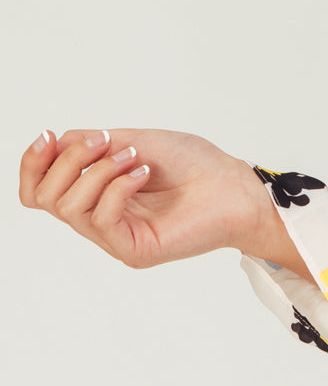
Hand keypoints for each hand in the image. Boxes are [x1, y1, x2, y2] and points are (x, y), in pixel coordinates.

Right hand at [18, 128, 305, 274]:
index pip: (39, 189)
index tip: (50, 135)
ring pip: (69, 206)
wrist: (236, 186)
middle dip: (67, 161)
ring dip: (97, 171)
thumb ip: (92, 145)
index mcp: (95, 193)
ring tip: (135, 157)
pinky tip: (143, 173)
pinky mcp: (133, 249)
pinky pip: (102, 218)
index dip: (33, 163)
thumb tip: (53, 142)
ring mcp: (115, 236)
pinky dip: (117, 187)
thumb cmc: (195, 164)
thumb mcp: (135, 140)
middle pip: (44, 198)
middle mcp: (100, 218)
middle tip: (105, 142)